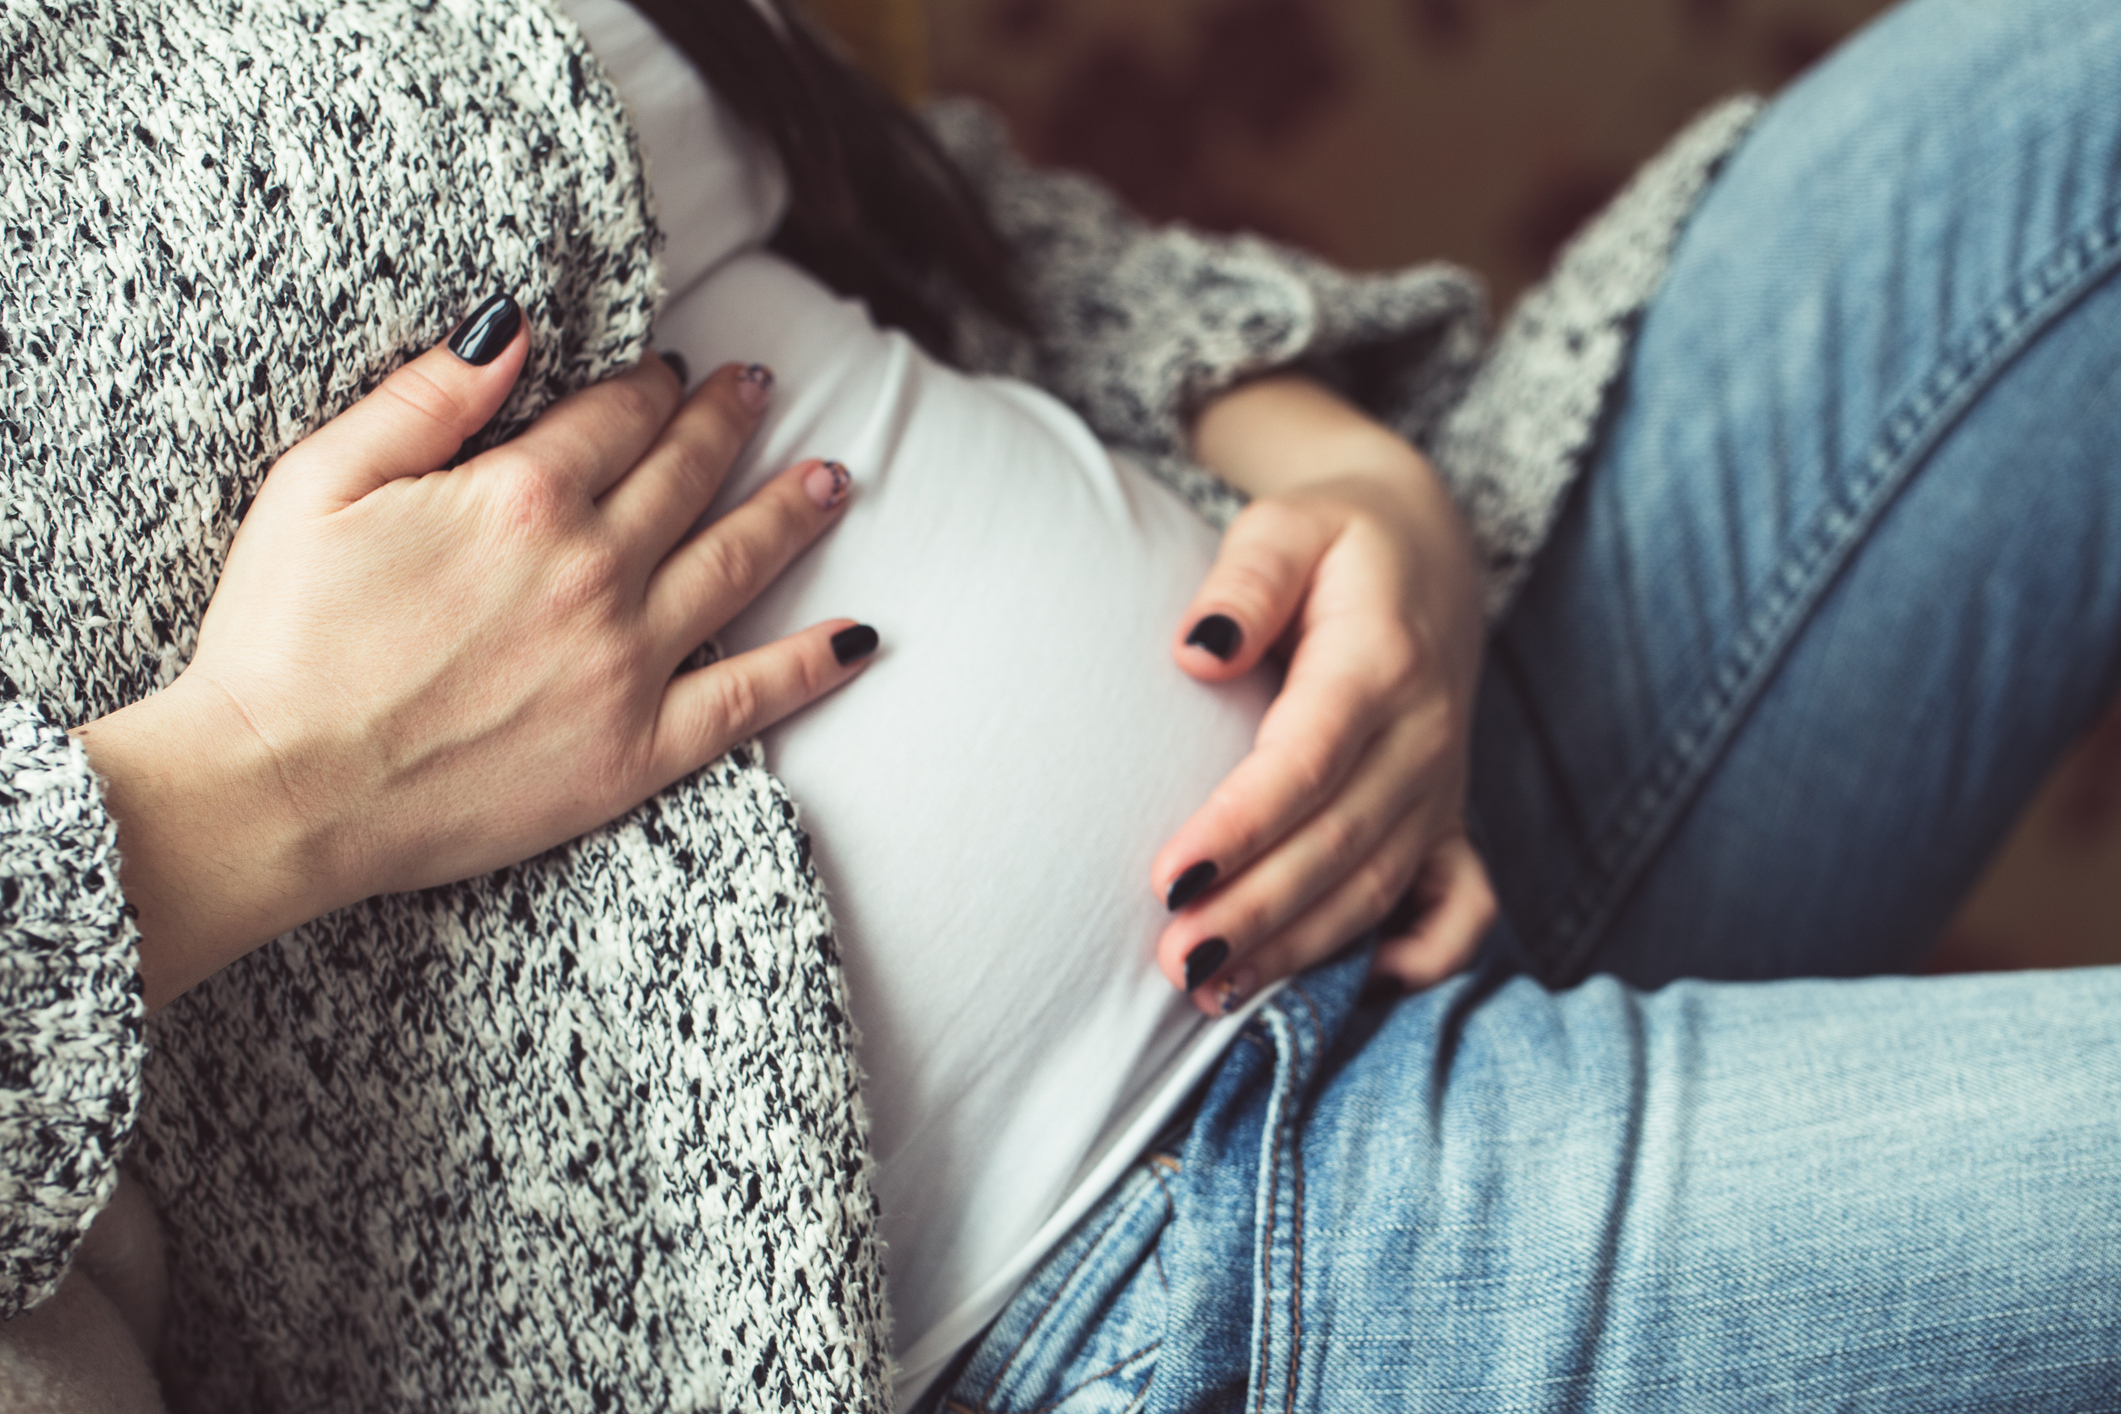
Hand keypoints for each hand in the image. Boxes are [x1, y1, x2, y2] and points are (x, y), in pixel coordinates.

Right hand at [76, 298, 871, 1009]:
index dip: (648, 386)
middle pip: (686, 475)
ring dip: (791, 514)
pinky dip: (812, 665)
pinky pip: (749, 699)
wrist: (283, 791)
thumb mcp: (320, 483)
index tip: (667, 372)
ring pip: (735, 563)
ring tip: (832, 479)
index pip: (616, 417)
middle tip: (759, 391)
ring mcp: (627, 661)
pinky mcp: (638, 750)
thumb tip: (514, 326)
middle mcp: (593, 569)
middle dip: (726, 423)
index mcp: (521, 496)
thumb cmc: (282, 637)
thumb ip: (427, 398)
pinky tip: (861, 637)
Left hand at [1153, 376, 1496, 1012]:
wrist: (1427, 550)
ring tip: (1210, 990)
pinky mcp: (1450, 820)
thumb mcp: (1286, 525)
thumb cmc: (1333, 541)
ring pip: (1379, 887)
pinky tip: (1352, 993)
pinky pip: (1458, 908)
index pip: (1308, 760)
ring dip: (1300, 949)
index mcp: (1380, 661)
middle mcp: (1424, 736)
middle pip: (1340, 842)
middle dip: (1257, 911)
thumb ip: (1247, 579)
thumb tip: (1197, 650)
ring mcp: (1443, 787)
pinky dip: (1420, 961)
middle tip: (1173, 960)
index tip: (1167, 879)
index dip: (1241, 826)